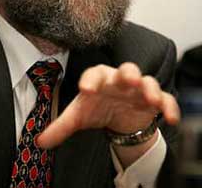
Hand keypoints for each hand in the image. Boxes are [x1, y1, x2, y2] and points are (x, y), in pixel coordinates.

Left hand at [37, 62, 179, 148]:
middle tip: (128, 80)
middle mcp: (120, 80)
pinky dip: (169, 106)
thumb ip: (61, 127)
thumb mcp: (79, 116)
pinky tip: (170, 118)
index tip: (85, 89)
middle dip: (128, 73)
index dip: (90, 79)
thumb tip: (39, 141)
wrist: (118, 114)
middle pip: (126, 69)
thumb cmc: (97, 107)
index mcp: (100, 79)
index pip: (95, 73)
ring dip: (150, 88)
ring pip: (147, 81)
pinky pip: (164, 99)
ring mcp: (138, 89)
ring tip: (149, 99)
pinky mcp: (153, 101)